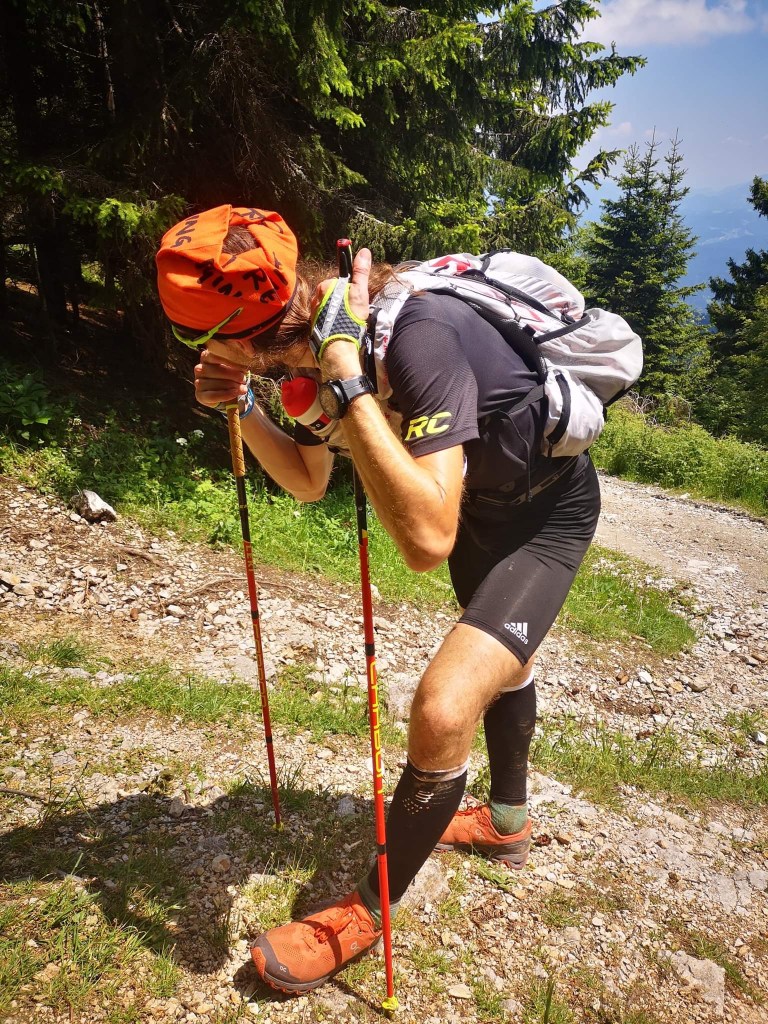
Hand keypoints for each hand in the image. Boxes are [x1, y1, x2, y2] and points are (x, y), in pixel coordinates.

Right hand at [194, 349, 249, 408]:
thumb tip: (248, 354)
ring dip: (229, 385)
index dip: (229, 361)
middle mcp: (199, 369)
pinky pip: (211, 396)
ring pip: (212, 383)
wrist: (230, 394)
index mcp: (206, 357)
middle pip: (213, 370)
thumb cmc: (232, 377)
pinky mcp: (200, 395)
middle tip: (243, 379)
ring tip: (242, 388)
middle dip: (231, 375)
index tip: (242, 367)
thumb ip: (237, 361)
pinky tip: (235, 393)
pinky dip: (225, 395)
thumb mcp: (235, 367)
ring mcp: (198, 382)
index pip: (214, 355)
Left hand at [312, 248, 371, 379]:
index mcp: (325, 286)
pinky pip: (326, 319)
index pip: (340, 283)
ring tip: (347, 324)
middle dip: (344, 303)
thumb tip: (364, 251)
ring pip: (330, 308)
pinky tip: (340, 329)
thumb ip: (361, 272)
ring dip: (338, 314)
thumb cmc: (349, 318)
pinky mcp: (314, 325)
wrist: (338, 347)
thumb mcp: (359, 292)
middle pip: (334, 295)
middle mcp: (315, 297)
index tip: (356, 302)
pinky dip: (333, 323)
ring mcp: (313, 312)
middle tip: (353, 314)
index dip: (350, 292)